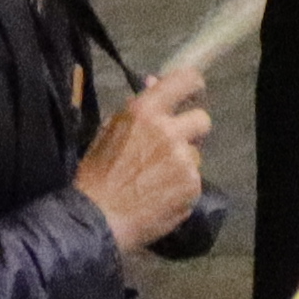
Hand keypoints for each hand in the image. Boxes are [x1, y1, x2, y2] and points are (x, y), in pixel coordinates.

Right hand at [73, 63, 213, 260]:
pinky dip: (182, 188)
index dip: (193, 86)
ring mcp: (183, 159)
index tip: (192, 95)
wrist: (96, 218)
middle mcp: (169, 131)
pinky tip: (161, 196)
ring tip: (158, 180)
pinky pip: (194, 180)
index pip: (186, 80)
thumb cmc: (97, 174)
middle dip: (191, 132)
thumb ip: (138, 107)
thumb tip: (155, 81)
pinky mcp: (192, 186)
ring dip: (183, 164)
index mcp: (146, 111)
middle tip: (175, 146)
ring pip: (196, 155)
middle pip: (202, 119)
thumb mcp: (110, 130)